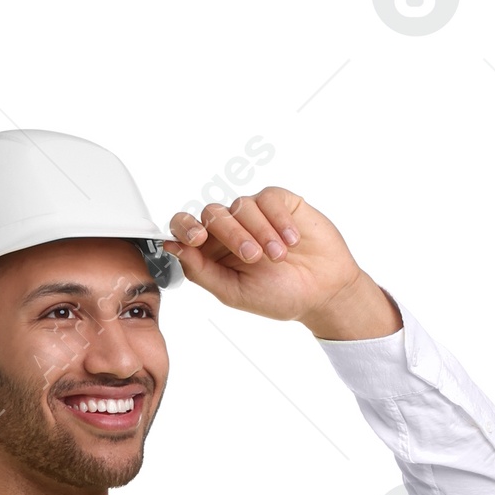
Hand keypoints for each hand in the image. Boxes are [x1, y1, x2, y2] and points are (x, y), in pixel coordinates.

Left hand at [165, 189, 400, 339]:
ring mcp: (255, 214)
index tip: (197, 239)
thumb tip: (172, 247)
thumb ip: (201, 271)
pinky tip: (291, 241)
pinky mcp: (279, 202)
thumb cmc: (280, 296)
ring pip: (241, 205)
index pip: (186, 228)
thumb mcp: (234, 292)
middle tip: (253, 258)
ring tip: (278, 256)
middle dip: (231, 235)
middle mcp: (230, 229)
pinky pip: (269, 199)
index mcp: (213, 252)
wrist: (322, 293)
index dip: (185, 228)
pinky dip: (279, 221)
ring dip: (259, 232)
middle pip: (213, 214)